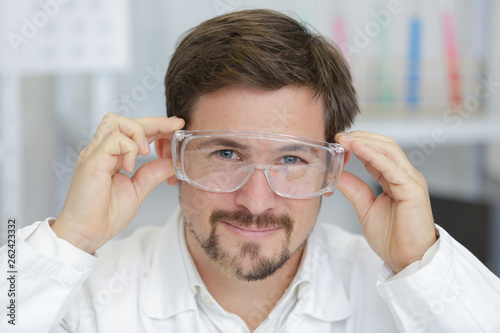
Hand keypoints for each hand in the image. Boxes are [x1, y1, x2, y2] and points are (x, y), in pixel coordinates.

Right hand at [51, 114, 183, 253]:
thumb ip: (152, 174)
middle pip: (126, 120)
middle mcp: (101, 150)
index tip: (176, 126)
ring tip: (146, 152)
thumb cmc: (105, 215)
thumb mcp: (137, 190)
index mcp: (111, 156)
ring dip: (137, 132)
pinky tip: (131, 167)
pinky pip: (114, 140)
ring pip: (116, 121)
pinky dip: (129, 149)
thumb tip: (171, 162)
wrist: (86, 234)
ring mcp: (95, 153)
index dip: (155, 125)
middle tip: (174, 127)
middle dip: (154, 121)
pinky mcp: (92, 161)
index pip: (133, 130)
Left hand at [335, 131, 436, 272]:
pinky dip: (373, 155)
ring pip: (389, 150)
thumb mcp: (365, 207)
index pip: (377, 152)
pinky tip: (357, 149)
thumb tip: (338, 174)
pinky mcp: (412, 189)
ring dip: (365, 141)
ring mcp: (410, 181)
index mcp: (394, 179)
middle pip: (384, 145)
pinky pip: (391, 167)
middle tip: (339, 136)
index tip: (337, 142)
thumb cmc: (392, 238)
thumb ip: (354, 188)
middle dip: (361, 137)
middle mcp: (404, 176)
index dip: (357, 144)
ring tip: (345, 138)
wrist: (408, 260)